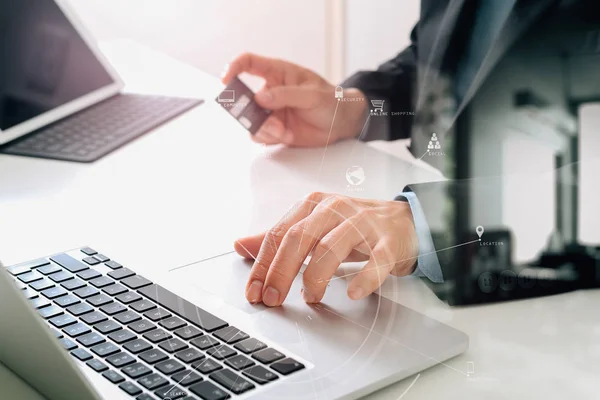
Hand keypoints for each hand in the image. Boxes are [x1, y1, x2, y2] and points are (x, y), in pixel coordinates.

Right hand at [221, 53, 367, 146]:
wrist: (341, 124)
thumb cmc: (330, 102)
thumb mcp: (312, 95)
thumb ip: (286, 95)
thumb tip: (260, 97)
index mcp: (278, 73)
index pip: (249, 63)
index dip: (234, 68)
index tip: (226, 81)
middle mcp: (271, 91)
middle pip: (244, 97)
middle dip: (247, 111)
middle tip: (262, 119)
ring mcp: (271, 111)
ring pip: (251, 120)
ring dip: (263, 128)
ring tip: (282, 131)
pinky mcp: (274, 129)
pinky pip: (260, 134)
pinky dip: (269, 138)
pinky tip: (285, 136)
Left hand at [234, 192, 418, 306]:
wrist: (403, 221)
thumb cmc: (351, 225)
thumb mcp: (312, 226)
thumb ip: (278, 237)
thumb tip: (239, 245)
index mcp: (313, 205)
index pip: (279, 234)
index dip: (263, 264)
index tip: (254, 291)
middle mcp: (335, 209)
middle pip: (299, 238)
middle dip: (281, 271)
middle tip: (272, 299)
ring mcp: (363, 223)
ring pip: (331, 248)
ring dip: (315, 277)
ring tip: (310, 297)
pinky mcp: (388, 241)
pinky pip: (375, 260)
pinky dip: (364, 278)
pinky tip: (352, 292)